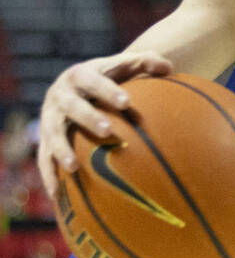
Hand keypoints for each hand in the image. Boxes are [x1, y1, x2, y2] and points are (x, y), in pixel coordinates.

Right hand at [36, 51, 173, 197]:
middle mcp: (60, 95)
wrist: (81, 86)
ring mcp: (50, 117)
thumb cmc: (113, 77)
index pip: (93, 80)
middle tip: (108, 131)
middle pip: (71, 106)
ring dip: (61, 150)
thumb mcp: (127, 65)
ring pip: (52, 133)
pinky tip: (57, 194)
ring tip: (74, 167)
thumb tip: (169, 68)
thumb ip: (148, 62)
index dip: (107, 90)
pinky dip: (48, 175)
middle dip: (87, 117)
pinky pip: (43, 158)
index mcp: (80, 75)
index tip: (126, 102)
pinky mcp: (44, 139)